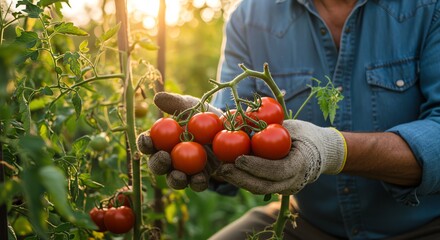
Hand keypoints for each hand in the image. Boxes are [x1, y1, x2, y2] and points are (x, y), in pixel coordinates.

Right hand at [136, 92, 221, 191]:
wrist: (229, 129)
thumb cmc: (204, 115)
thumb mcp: (192, 106)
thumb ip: (176, 103)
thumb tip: (157, 98)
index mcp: (162, 141)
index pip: (147, 143)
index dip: (143, 143)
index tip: (147, 140)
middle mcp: (169, 158)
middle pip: (157, 164)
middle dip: (158, 163)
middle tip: (164, 158)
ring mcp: (184, 170)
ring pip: (174, 179)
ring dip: (175, 180)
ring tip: (179, 176)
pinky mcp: (200, 178)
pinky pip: (196, 184)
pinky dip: (197, 183)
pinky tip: (200, 180)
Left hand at [216, 120, 346, 194]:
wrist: (322, 153)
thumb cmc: (305, 134)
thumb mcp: (292, 127)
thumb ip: (272, 127)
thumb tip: (244, 116)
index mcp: (301, 163)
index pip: (277, 170)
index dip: (257, 166)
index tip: (238, 159)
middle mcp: (294, 181)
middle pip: (264, 186)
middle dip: (241, 178)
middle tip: (222, 168)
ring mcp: (287, 188)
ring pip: (259, 189)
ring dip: (237, 181)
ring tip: (220, 171)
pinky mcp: (278, 189)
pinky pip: (259, 186)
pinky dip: (243, 180)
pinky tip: (228, 172)